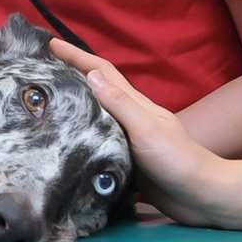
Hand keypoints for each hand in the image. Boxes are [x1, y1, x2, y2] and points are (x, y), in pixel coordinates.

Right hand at [49, 39, 228, 226]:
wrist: (201, 197)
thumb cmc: (177, 160)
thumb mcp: (146, 129)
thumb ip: (120, 104)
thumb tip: (90, 74)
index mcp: (135, 104)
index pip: (102, 72)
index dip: (77, 56)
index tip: (49, 44)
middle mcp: (130, 118)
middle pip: (96, 91)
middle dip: (70, 76)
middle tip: (40, 72)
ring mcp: (129, 141)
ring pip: (95, 118)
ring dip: (73, 108)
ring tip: (46, 106)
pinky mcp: (127, 164)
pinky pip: (99, 146)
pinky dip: (82, 140)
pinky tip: (67, 146)